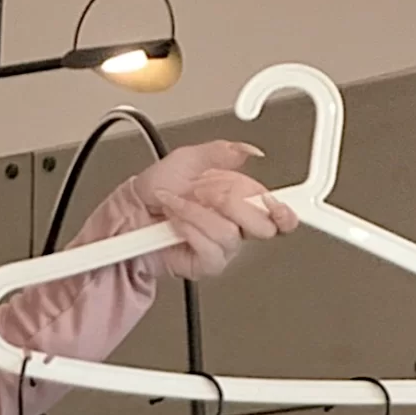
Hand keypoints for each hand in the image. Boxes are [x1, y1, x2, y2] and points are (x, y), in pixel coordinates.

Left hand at [133, 140, 298, 280]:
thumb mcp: (188, 158)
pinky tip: (177, 220)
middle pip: (262, 226)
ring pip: (230, 234)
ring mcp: (220, 246)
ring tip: (178, 204)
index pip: (275, 212)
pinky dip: (190, 229)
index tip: (279, 207)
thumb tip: (249, 151)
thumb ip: (220, 151)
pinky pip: (210, 249)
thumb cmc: (156, 189)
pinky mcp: (205, 264)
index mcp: (239, 198)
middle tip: (209, 193)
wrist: (131, 214)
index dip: (284, 212)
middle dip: (234, 203)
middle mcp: (234, 223)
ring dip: (199, 213)